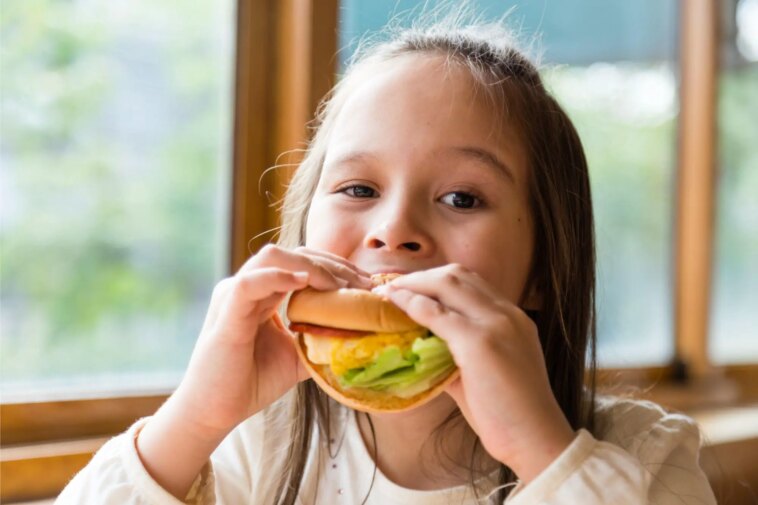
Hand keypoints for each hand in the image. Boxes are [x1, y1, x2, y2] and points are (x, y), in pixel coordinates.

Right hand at [173, 245, 372, 438]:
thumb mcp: (297, 356)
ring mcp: (233, 296)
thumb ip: (321, 340)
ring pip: (272, 257)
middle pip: (292, 253)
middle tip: (363, 284)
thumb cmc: (251, 382)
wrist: (214, 412)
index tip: (367, 284)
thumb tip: (360, 336)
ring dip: (311, 266)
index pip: (302, 262)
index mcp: (263, 292)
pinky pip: (249, 283)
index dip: (336, 267)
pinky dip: (277, 277)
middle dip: (332, 264)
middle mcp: (247, 286)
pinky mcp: (226, 314)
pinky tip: (303, 281)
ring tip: (339, 286)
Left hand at [374, 264, 575, 482]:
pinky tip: (395, 305)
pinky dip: (412, 304)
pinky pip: (436, 313)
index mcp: (513, 318)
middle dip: (421, 276)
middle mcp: (506, 313)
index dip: (437, 280)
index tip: (411, 288)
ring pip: (446, 284)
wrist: (535, 439)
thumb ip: (457, 355)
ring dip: (413, 284)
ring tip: (388, 292)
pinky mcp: (479, 342)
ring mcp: (495, 324)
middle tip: (394, 287)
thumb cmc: (510, 415)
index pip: (471, 283)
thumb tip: (423, 350)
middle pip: (458, 275)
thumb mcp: (486, 373)